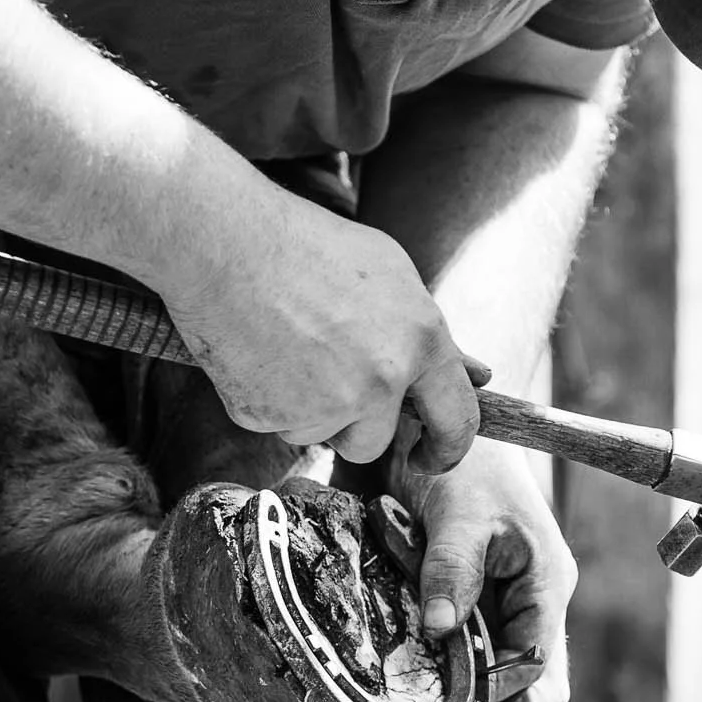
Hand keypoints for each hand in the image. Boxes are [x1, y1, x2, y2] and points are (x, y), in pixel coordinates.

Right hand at [152, 178, 479, 469]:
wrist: (226, 241)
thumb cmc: (306, 245)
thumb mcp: (389, 272)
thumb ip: (427, 334)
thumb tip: (475, 376)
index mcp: (420, 340)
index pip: (458, 418)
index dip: (447, 449)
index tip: (430, 459)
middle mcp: (380, 380)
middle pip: (373, 442)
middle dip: (352, 424)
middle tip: (321, 379)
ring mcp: (326, 403)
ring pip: (320, 435)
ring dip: (303, 409)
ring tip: (283, 346)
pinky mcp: (271, 416)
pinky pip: (273, 424)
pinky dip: (262, 398)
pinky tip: (255, 351)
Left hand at [400, 438, 575, 701]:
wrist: (437, 422)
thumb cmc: (468, 457)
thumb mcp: (460, 511)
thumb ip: (452, 568)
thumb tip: (439, 630)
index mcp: (545, 586)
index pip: (542, 674)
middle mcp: (527, 605)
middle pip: (527, 689)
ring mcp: (495, 605)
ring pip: (492, 677)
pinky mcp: (460, 599)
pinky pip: (457, 651)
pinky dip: (435, 675)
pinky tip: (403, 690)